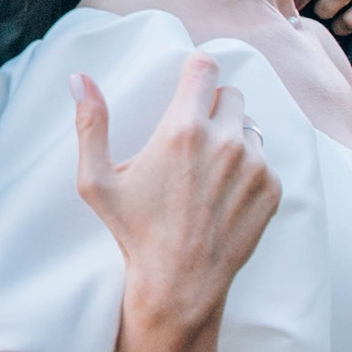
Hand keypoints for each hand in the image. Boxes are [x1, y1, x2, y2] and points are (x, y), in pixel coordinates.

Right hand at [71, 56, 279, 333]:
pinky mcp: (271, 189)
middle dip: (213, 107)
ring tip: (206, 173)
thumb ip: (90, 124)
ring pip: (249, 128)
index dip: (195, 70)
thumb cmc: (134, 232)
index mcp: (183, 129)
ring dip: (232, 139)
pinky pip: (264, 161)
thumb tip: (80, 78)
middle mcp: (225, 140)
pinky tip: (222, 196)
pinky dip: (247, 171)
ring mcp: (254, 165)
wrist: (180, 284)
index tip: (189, 84)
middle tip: (192, 140)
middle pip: (230, 94)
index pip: (204, 67)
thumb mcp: (96, 181)